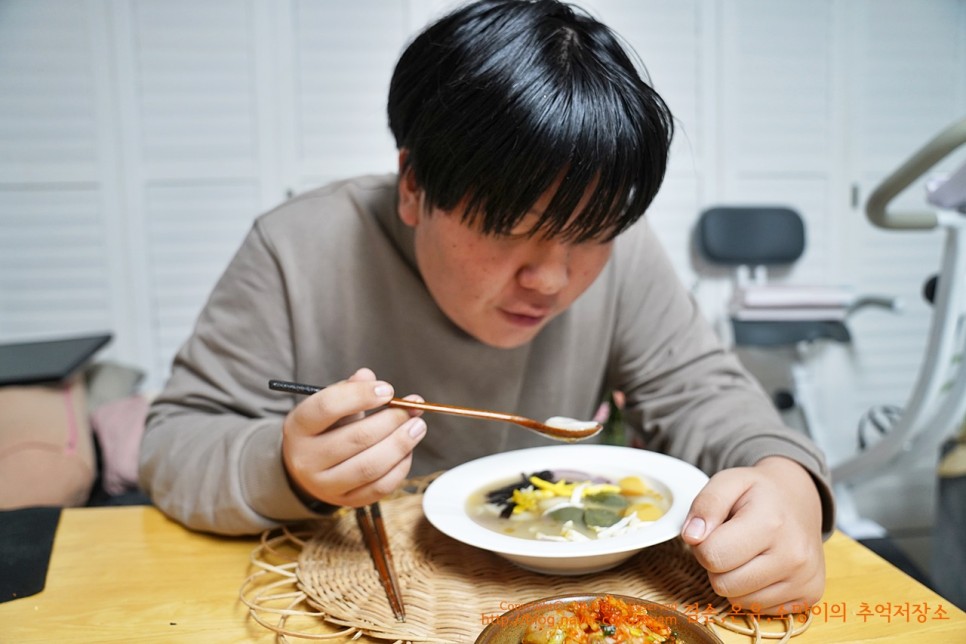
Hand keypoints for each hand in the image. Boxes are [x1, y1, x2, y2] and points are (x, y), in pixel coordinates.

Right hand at [281, 367, 426, 507]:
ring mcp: (325, 485)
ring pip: (370, 467)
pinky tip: (407, 451)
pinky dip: (400, 467)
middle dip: (391, 421)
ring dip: (400, 444)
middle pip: (355, 438)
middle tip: (412, 409)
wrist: (306, 468)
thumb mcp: (328, 404)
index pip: (327, 407)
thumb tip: (371, 377)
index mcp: (298, 426)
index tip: (388, 389)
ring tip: (418, 427)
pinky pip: (379, 487)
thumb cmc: (325, 428)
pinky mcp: (346, 501)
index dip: (361, 395)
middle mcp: (306, 459)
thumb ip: (349, 389)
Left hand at [680, 456, 825, 613]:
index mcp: (770, 523)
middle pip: (723, 584)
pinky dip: (753, 591)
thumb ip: (705, 505)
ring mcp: (804, 579)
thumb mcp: (728, 481)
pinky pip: (760, 609)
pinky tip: (763, 567)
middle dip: (717, 565)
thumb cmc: (758, 492)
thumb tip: (691, 538)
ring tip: (747, 553)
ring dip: (734, 580)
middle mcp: (793, 555)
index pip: (713, 556)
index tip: (714, 532)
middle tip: (730, 543)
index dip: (702, 545)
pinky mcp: (810, 596)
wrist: (800, 500)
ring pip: (740, 601)